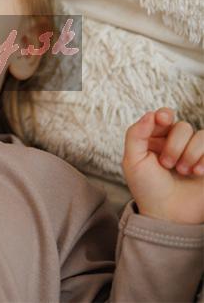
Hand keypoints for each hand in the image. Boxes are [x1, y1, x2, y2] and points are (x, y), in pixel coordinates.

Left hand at [122, 107, 203, 224]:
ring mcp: (193, 152)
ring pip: (200, 135)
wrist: (169, 215)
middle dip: (174, 145)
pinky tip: (197, 173)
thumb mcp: (133, 161)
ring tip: (182, 172)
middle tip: (166, 164)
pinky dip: (203, 159)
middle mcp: (174, 143)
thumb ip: (136, 134)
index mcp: (154, 139)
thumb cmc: (147, 188)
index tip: (163, 120)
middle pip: (181, 126)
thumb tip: (151, 114)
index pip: (162, 117)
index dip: (164, 115)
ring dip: (190, 153)